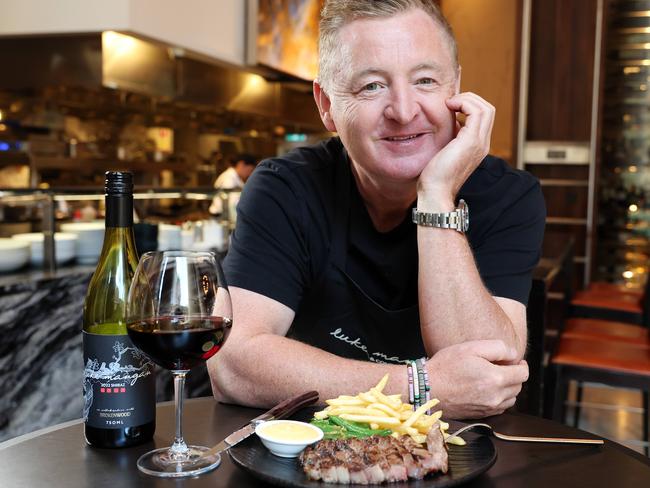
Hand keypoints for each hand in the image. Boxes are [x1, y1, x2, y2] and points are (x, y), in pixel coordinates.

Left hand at [418, 92, 494, 208]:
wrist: (435, 192)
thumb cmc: (434, 176)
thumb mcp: (445, 150)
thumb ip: (451, 137)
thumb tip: (451, 122)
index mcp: (477, 145)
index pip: (483, 117)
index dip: (468, 105)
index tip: (450, 107)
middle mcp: (483, 143)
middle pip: (488, 109)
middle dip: (469, 99)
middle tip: (450, 102)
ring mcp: (480, 142)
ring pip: (485, 108)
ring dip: (466, 99)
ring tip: (450, 104)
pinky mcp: (471, 141)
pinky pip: (476, 112)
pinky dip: (463, 103)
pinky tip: (449, 107)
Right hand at [426, 340, 527, 418]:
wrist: (426, 389)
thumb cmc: (446, 366)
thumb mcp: (471, 347)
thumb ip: (498, 348)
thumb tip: (514, 355)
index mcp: (495, 378)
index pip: (523, 373)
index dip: (521, 364)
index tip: (513, 360)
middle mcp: (495, 396)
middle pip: (518, 387)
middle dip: (514, 375)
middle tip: (502, 366)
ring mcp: (488, 408)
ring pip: (511, 399)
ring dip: (508, 388)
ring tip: (494, 378)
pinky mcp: (481, 415)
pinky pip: (500, 408)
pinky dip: (500, 398)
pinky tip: (487, 389)